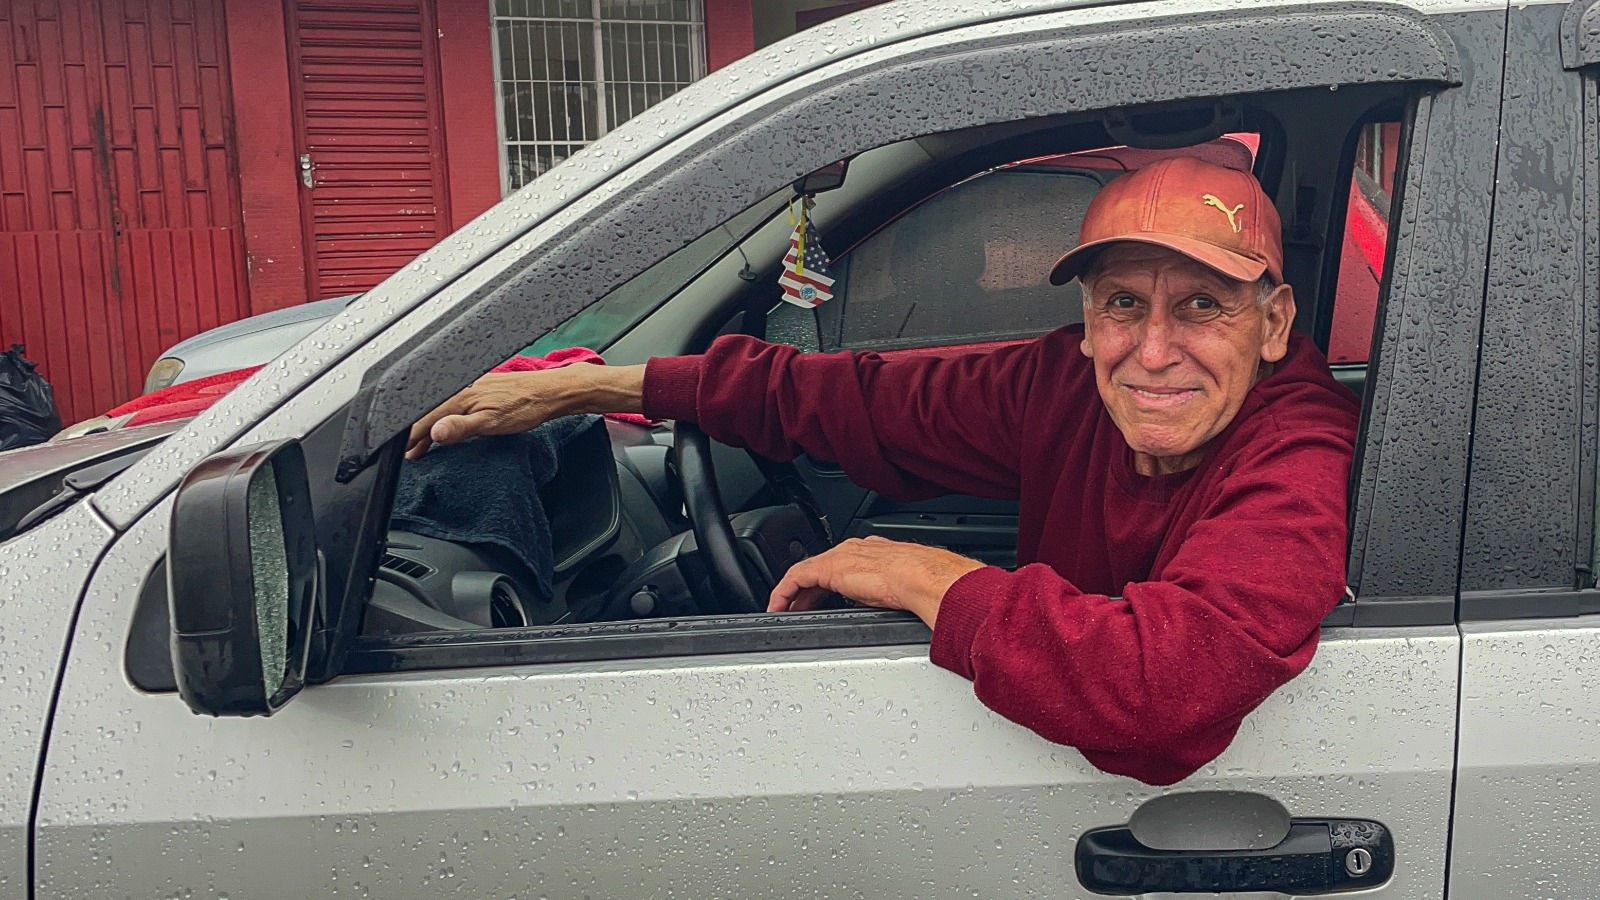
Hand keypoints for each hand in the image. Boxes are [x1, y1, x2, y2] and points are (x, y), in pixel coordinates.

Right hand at [404, 363, 644, 459]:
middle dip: (417, 433)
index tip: (406, 454)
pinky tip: (450, 424)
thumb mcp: (492, 423)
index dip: (413, 438)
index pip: (425, 419)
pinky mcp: (483, 387)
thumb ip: (461, 427)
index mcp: (460, 396)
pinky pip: (454, 403)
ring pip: (441, 408)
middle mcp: (463, 387)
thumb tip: (434, 432)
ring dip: (432, 426)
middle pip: (430, 412)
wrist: (552, 392)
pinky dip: (446, 417)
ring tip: (425, 444)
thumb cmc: (527, 407)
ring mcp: (473, 386)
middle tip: (412, 454)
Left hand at [768, 536, 984, 628]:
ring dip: (791, 594)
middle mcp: (852, 550)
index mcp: (870, 553)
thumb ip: (883, 595)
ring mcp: (839, 557)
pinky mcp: (828, 568)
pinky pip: (795, 579)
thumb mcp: (899, 590)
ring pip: (803, 573)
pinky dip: (783, 593)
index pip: (838, 567)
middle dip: (804, 592)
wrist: (924, 576)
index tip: (817, 601)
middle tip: (795, 611)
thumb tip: (881, 607)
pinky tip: (777, 608)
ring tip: (782, 612)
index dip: (823, 585)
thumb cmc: (923, 583)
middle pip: (817, 570)